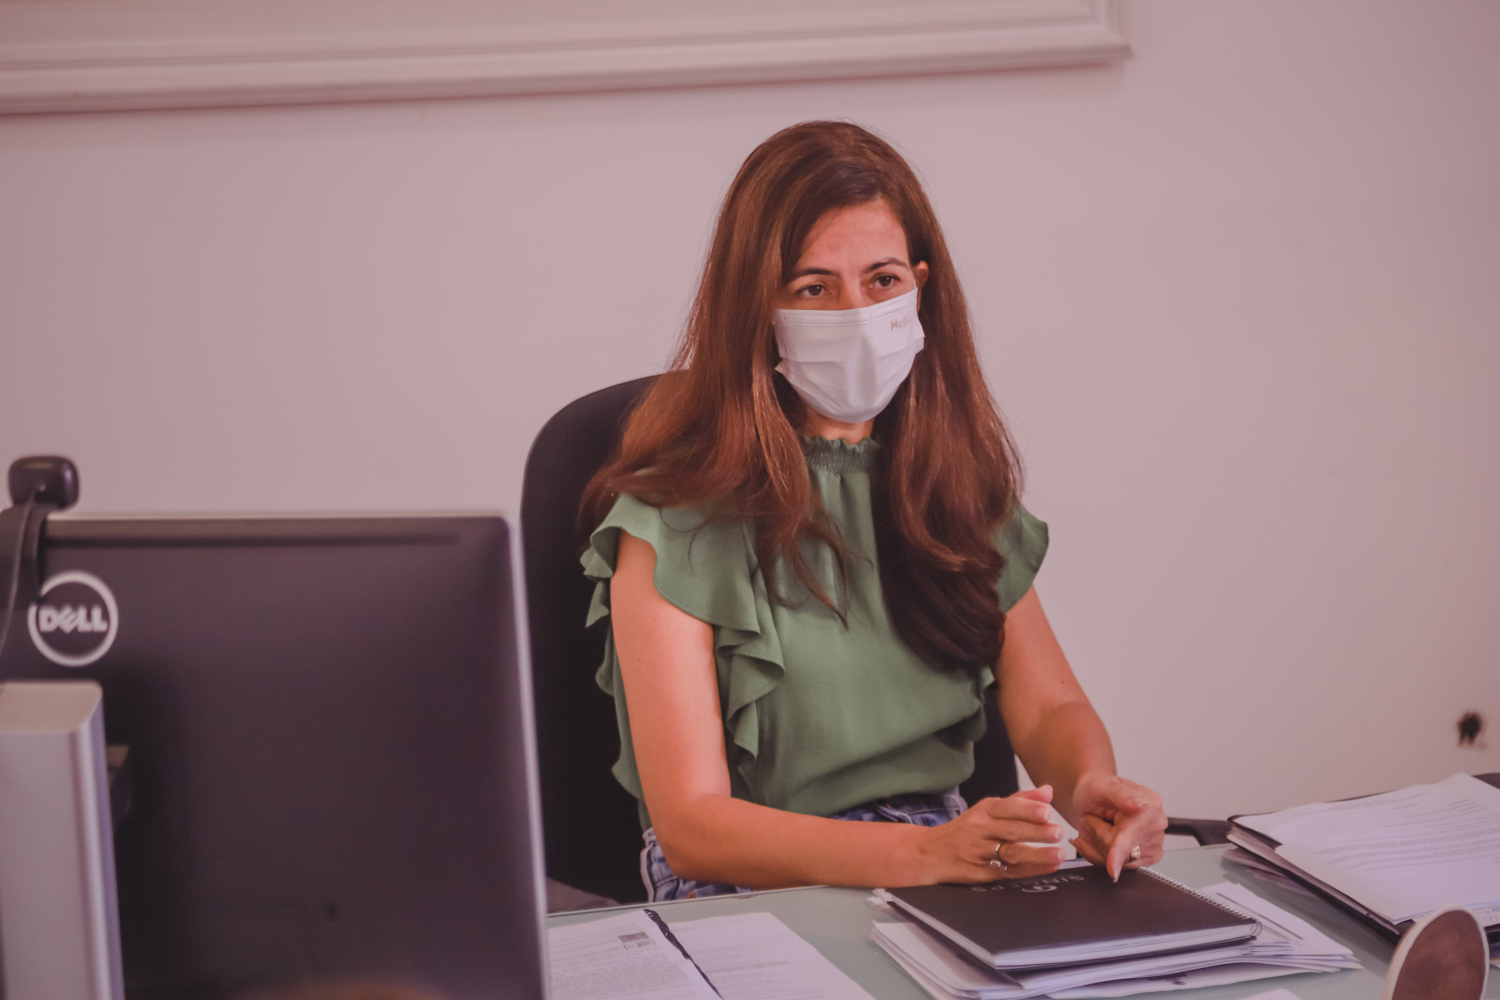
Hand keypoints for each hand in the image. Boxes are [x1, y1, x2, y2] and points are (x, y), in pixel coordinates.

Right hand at [914, 786, 1066, 883]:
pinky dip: (1031, 870)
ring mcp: (980, 852)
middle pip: (1011, 830)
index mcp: (984, 811)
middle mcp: (980, 830)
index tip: (1047, 812)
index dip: (1027, 809)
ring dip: (1037, 854)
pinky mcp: (982, 873)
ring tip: (1059, 854)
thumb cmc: (966, 830)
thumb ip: (1019, 801)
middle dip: (1036, 832)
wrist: (931, 853)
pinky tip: (1048, 867)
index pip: (1007, 808)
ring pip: (1011, 853)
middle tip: (1057, 832)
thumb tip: (1047, 792)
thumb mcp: (986, 810)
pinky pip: (1009, 871)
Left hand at [1068, 773, 1166, 880]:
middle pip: (1123, 852)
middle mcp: (1157, 825)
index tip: (1112, 869)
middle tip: (1089, 819)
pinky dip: (1102, 856)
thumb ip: (1122, 795)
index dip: (1119, 851)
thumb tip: (1142, 806)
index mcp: (1151, 804)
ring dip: (1099, 848)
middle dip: (1098, 838)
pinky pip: (1120, 867)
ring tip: (1093, 827)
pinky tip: (1098, 840)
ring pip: (1120, 862)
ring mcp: (1154, 844)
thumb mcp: (1102, 786)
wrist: (1091, 800)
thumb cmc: (1096, 792)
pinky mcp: (1148, 858)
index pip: (1132, 834)